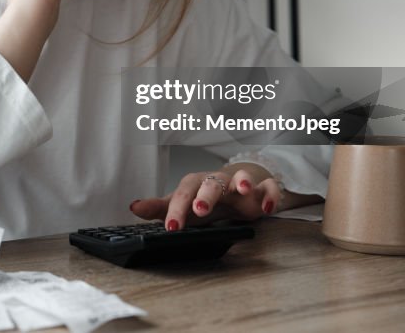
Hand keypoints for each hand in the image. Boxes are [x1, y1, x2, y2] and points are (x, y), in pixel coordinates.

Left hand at [129, 165, 282, 229]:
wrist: (236, 188)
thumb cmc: (205, 198)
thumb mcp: (183, 205)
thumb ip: (160, 208)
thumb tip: (133, 207)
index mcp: (196, 185)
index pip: (183, 193)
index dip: (177, 209)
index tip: (172, 226)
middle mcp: (217, 181)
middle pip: (211, 182)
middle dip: (206, 195)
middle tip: (200, 210)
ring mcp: (240, 184)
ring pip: (242, 178)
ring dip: (243, 182)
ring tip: (244, 190)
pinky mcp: (262, 190)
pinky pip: (269, 188)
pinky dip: (270, 195)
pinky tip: (268, 207)